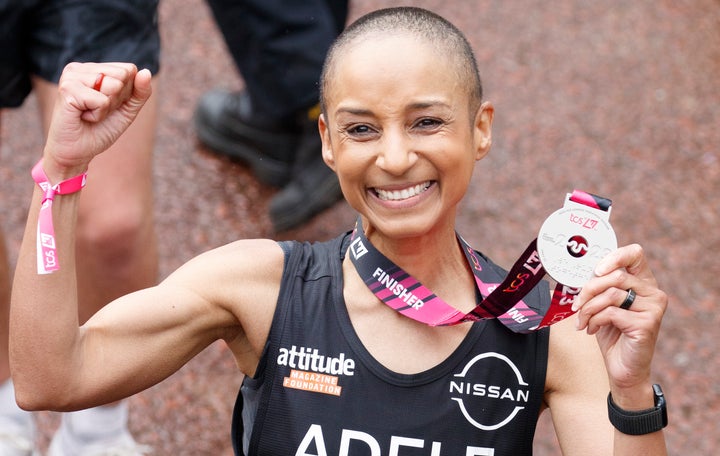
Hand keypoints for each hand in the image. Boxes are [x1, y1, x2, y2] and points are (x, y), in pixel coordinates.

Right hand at [43, 62, 152, 177]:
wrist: (76, 152)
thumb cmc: (100, 129)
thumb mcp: (127, 110)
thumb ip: (140, 92)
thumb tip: (146, 72)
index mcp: (93, 68)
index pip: (129, 70)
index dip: (127, 93)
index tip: (108, 105)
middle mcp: (80, 68)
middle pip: (123, 75)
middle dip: (117, 99)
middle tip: (97, 110)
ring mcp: (71, 76)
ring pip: (114, 86)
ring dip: (107, 107)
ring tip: (89, 113)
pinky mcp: (67, 89)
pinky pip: (102, 101)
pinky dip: (98, 115)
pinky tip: (83, 116)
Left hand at [572, 244, 666, 390]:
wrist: (623, 368)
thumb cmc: (612, 333)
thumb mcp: (604, 304)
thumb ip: (600, 286)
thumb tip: (580, 269)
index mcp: (644, 282)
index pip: (635, 254)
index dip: (614, 256)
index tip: (595, 270)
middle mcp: (654, 293)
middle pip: (615, 276)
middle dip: (588, 290)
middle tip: (577, 306)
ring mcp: (653, 308)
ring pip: (611, 294)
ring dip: (588, 308)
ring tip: (582, 321)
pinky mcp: (647, 323)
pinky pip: (611, 312)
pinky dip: (594, 320)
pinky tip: (591, 330)